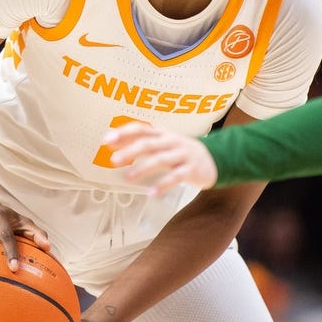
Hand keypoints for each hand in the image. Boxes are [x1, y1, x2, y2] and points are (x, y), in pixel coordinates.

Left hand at [104, 122, 218, 195]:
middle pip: (149, 144)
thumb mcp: (163, 143)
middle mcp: (172, 142)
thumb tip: (111, 143)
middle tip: (114, 160)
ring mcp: (182, 155)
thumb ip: (140, 142)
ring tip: (128, 178)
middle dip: (130, 151)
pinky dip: (163, 185)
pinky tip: (151, 193)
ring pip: (160, 160)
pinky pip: (175, 177)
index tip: (106, 140)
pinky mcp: (191, 170)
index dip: (123, 133)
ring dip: (143, 168)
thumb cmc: (181, 151)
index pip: (141, 129)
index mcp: (163, 134)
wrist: (214, 159)